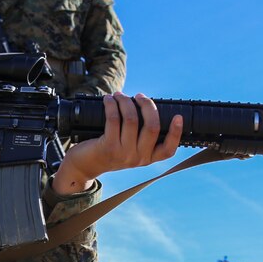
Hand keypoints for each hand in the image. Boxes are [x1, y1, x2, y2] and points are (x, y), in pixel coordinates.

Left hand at [52, 92, 183, 194]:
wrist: (84, 166)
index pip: (168, 150)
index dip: (176, 133)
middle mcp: (138, 158)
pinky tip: (110, 99)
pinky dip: (112, 105)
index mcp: (147, 158)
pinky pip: (114, 119)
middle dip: (147, 105)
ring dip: (126, 101)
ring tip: (120, 95)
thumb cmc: (108, 151)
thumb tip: (146, 106)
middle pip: (152, 126)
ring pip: (132, 119)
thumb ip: (140, 135)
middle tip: (139, 96)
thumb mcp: (129, 148)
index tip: (178, 116)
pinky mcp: (108, 147)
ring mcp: (124, 154)